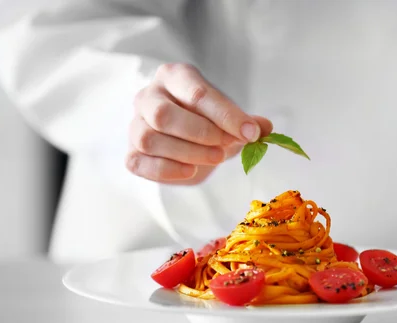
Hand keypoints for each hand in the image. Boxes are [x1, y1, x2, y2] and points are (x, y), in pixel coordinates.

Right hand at [127, 63, 271, 183]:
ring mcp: (135, 124)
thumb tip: (265, 128)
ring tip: (214, 158)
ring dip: (187, 153)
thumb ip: (246, 122)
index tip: (250, 133)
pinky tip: (190, 171)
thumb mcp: (228, 118)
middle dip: (201, 134)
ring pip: (150, 139)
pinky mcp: (131, 152)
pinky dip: (167, 170)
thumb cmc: (206, 122)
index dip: (226, 115)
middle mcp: (148, 96)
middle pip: (164, 114)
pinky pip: (139, 162)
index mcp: (174, 77)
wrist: (184, 140)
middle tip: (226, 149)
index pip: (197, 94)